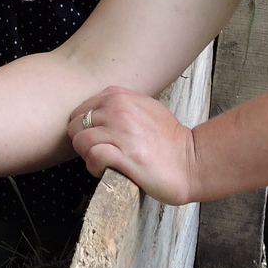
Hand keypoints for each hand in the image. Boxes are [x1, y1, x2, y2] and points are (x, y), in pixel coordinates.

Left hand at [68, 85, 200, 204]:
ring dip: (87, 155)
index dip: (85, 128)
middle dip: (83, 141)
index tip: (98, 139)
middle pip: (76, 125)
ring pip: (80, 140)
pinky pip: (93, 156)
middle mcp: (118, 110)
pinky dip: (94, 166)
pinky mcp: (125, 156)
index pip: (81, 109)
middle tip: (99, 152)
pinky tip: (105, 170)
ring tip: (103, 163)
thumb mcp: (145, 106)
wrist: (192, 161)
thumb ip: (120, 102)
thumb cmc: (168, 139)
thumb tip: (95, 110)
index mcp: (120, 96)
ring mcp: (121, 133)